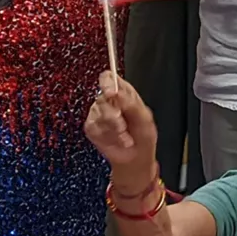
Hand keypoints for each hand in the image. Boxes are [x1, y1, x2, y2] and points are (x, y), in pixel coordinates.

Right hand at [85, 72, 160, 186]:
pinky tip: (116, 140)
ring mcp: (98, 114)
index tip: (110, 92)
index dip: (107, 82)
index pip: (108, 77)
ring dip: (114, 130)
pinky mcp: (92, 127)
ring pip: (98, 115)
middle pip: (102, 98)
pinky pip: (94, 128)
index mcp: (123, 93)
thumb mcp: (145, 119)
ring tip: (125, 137)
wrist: (136, 158)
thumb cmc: (143, 136)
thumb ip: (132, 104)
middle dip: (114, 115)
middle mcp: (108, 101)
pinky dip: (107, 137)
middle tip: (123, 125)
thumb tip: (117, 93)